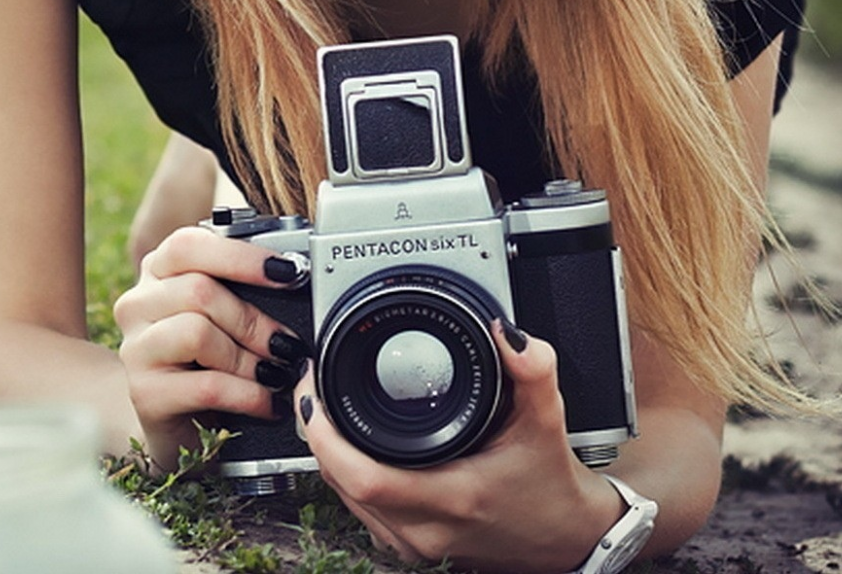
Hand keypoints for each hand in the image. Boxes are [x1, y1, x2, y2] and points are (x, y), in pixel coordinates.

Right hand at [113, 225, 310, 469]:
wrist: (175, 419)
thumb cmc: (205, 357)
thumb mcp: (220, 313)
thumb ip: (240, 286)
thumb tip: (294, 272)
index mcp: (157, 270)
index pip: (189, 245)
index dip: (242, 257)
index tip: (289, 273)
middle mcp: (138, 304)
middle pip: (198, 291)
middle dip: (253, 320)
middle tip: (287, 343)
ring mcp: (136, 349)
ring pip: (197, 334)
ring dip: (249, 359)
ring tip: (275, 375)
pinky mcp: (145, 393)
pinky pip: (207, 386)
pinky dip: (248, 394)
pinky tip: (267, 402)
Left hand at [296, 321, 624, 573]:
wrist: (564, 538)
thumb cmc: (549, 485)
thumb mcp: (547, 420)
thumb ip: (531, 371)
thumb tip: (505, 332)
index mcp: (453, 497)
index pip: (364, 478)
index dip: (327, 435)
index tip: (315, 391)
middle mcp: (425, 529)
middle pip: (340, 483)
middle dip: (317, 432)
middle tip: (313, 386)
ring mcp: (413, 543)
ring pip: (342, 496)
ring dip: (326, 451)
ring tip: (321, 405)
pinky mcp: (408, 545)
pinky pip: (356, 506)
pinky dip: (342, 472)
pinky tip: (343, 442)